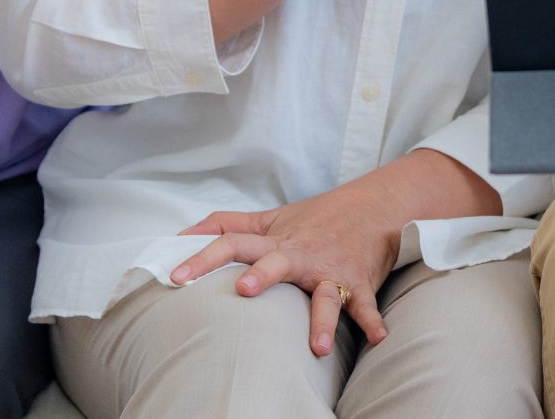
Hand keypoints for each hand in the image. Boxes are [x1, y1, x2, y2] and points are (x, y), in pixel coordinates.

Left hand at [171, 180, 400, 356]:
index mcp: (276, 241)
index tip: (176, 277)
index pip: (233, 243)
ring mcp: (330, 271)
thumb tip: (181, 234)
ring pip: (324, 294)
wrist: (374, 207)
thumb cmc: (315, 218)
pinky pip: (364, 304)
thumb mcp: (271, 217)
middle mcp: (301, 255)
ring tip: (318, 347)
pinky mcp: (358, 282)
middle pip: (277, 261)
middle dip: (263, 274)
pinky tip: (378, 337)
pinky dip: (372, 319)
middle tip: (245, 290)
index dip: (203, 258)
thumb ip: (227, 224)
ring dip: (322, 319)